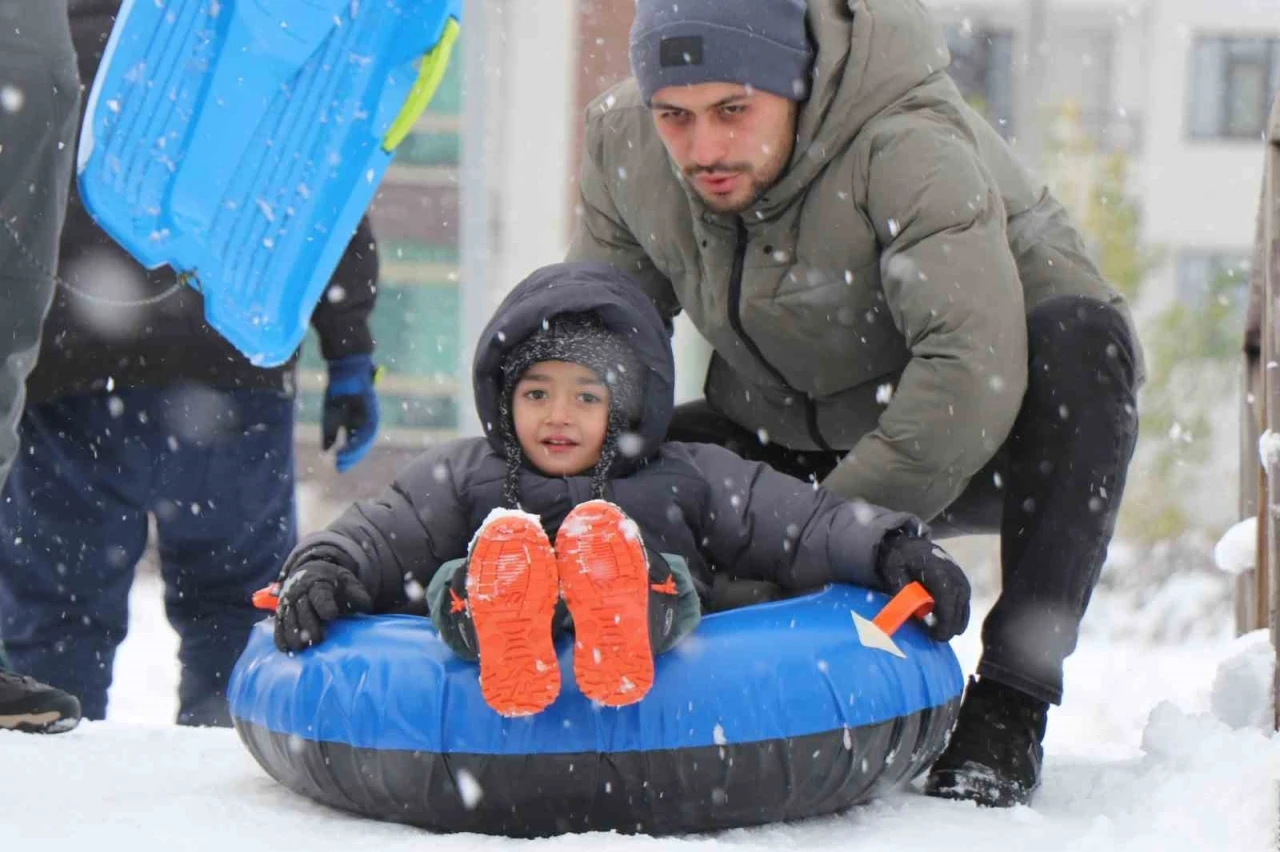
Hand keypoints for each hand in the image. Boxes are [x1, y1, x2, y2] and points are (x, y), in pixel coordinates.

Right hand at [273, 561, 373, 651]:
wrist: (310, 572)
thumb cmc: (333, 581)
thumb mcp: (347, 581)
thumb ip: (357, 594)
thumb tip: (366, 607)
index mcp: (318, 583)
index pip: (320, 594)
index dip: (325, 605)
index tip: (332, 615)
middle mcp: (300, 592)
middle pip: (303, 609)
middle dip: (309, 624)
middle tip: (318, 639)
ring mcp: (288, 603)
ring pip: (288, 618)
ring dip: (293, 634)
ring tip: (301, 648)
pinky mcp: (281, 613)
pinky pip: (278, 625)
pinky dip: (280, 637)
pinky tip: (286, 648)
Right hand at [323, 354, 379, 472]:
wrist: (344, 369)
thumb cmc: (337, 390)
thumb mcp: (330, 415)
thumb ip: (330, 433)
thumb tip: (325, 451)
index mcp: (359, 422)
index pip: (357, 443)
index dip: (349, 456)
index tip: (338, 466)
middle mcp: (367, 420)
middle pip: (363, 444)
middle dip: (352, 457)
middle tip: (340, 467)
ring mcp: (372, 415)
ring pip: (367, 438)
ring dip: (355, 451)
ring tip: (342, 459)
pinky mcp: (373, 409)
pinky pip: (368, 428)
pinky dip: (359, 439)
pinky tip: (348, 447)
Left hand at [876, 534, 970, 641]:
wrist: (909, 543)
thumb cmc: (899, 559)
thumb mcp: (894, 573)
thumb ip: (903, 592)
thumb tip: (911, 613)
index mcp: (937, 570)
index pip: (946, 599)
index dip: (944, 620)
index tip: (937, 635)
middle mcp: (953, 573)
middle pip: (957, 605)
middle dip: (950, 625)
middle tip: (938, 639)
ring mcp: (960, 576)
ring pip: (963, 605)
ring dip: (955, 621)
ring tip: (943, 634)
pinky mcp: (961, 580)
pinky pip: (965, 601)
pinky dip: (960, 614)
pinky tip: (953, 626)